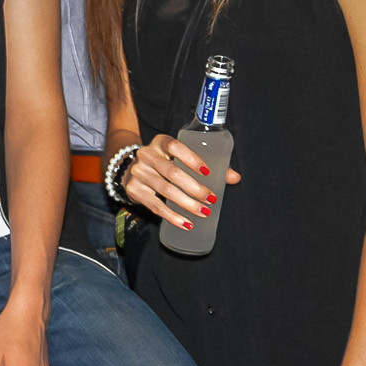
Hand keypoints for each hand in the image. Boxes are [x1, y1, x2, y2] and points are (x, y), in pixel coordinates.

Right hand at [119, 136, 242, 230]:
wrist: (131, 170)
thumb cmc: (165, 163)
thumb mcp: (180, 158)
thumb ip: (207, 165)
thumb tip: (234, 177)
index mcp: (160, 143)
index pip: (174, 146)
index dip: (191, 158)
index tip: (208, 172)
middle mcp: (146, 155)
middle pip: (172, 172)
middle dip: (194, 188)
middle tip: (211, 199)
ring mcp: (138, 173)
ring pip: (165, 190)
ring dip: (187, 204)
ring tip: (204, 212)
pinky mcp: (134, 190)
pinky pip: (155, 206)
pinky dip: (172, 216)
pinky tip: (185, 223)